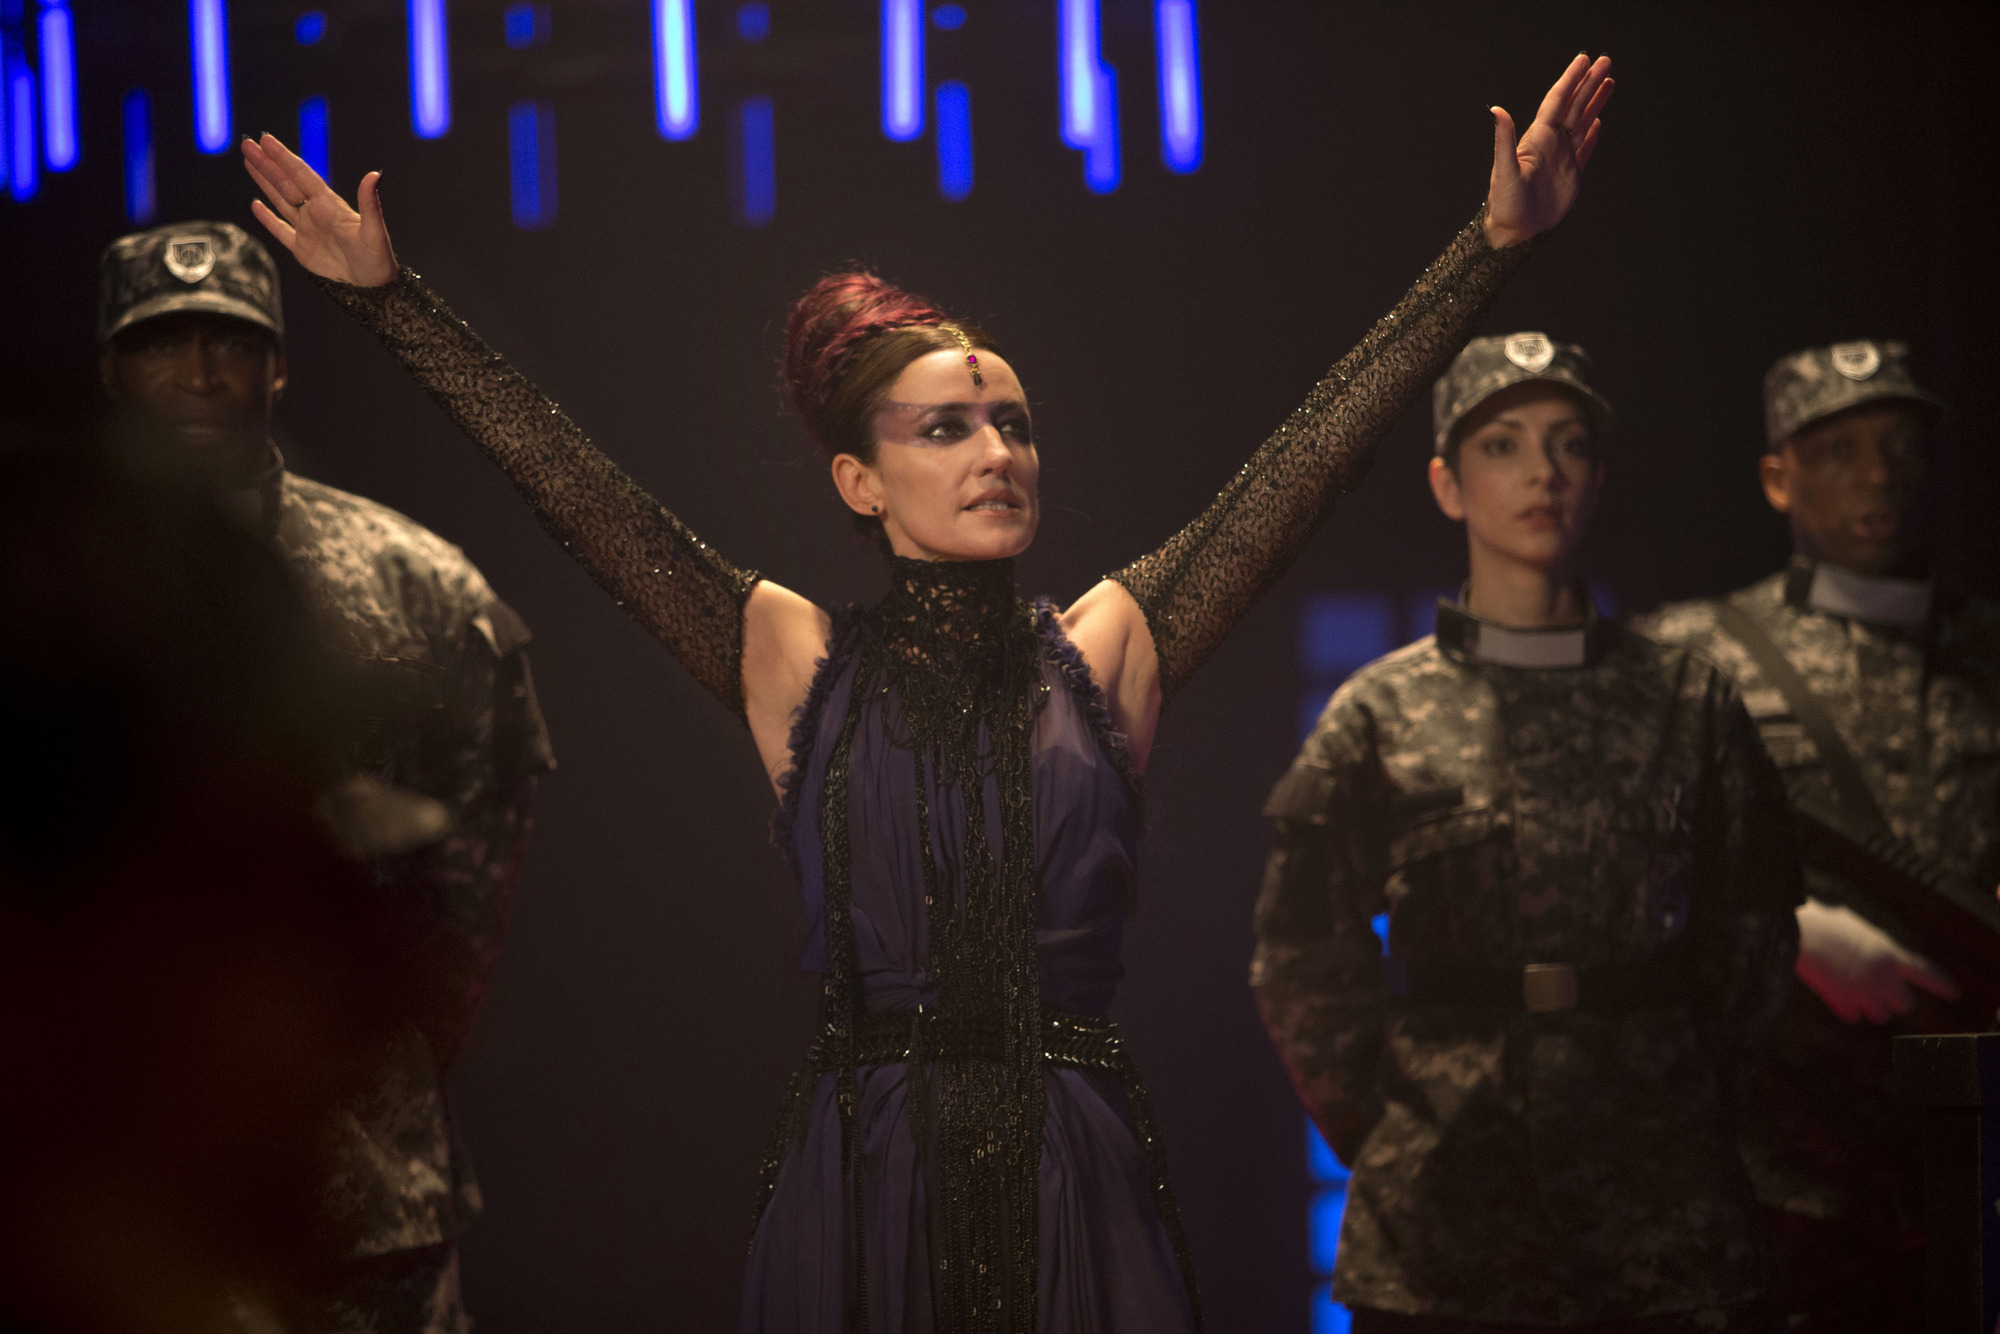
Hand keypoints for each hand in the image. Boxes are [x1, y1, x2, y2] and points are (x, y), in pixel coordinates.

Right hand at [241, 133, 397, 286]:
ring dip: (264, 181)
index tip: (266, 140)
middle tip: (247, 143)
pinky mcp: (302, 249)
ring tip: (249, 161)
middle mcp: (316, 213)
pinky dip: (268, 218)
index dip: (283, 157)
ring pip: (280, 200)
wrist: (373, 288)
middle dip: (266, 163)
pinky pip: (280, 229)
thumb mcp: (374, 231)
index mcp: (329, 205)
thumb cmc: (377, 259)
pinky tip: (256, 204)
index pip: (301, 175)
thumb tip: (374, 175)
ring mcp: (308, 230)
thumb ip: (370, 203)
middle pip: (286, 182)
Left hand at [1484, 53, 1613, 248]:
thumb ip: (1503, 140)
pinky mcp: (1571, 175)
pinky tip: (1597, 121)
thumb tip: (1496, 110)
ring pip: (1582, 122)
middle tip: (1605, 61)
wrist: (1514, 234)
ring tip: (1609, 82)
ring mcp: (1562, 158)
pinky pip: (1585, 148)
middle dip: (1589, 83)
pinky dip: (1592, 134)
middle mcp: (1551, 144)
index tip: (1584, 60)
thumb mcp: (1503, 170)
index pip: (1557, 101)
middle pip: (1574, 106)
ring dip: (1595, 102)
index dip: (1571, 79)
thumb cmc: (1505, 204)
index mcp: (1537, 139)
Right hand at [1794, 898, 1957, 1023]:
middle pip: (1905, 1004)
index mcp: (1889, 953)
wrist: (1798, 933)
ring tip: (1853, 992)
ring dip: (1870, 1007)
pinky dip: (1845, 1009)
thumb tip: (1874, 959)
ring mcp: (1863, 992)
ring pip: (1881, 1016)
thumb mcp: (1859, 928)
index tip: (1954, 993)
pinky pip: (1852, 1017)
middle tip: (1879, 992)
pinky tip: (1835, 994)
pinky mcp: (1842, 1002)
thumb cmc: (1824, 922)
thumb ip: (1874, 946)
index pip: (1926, 972)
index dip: (1942, 984)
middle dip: (1894, 1000)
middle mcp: (1882, 977)